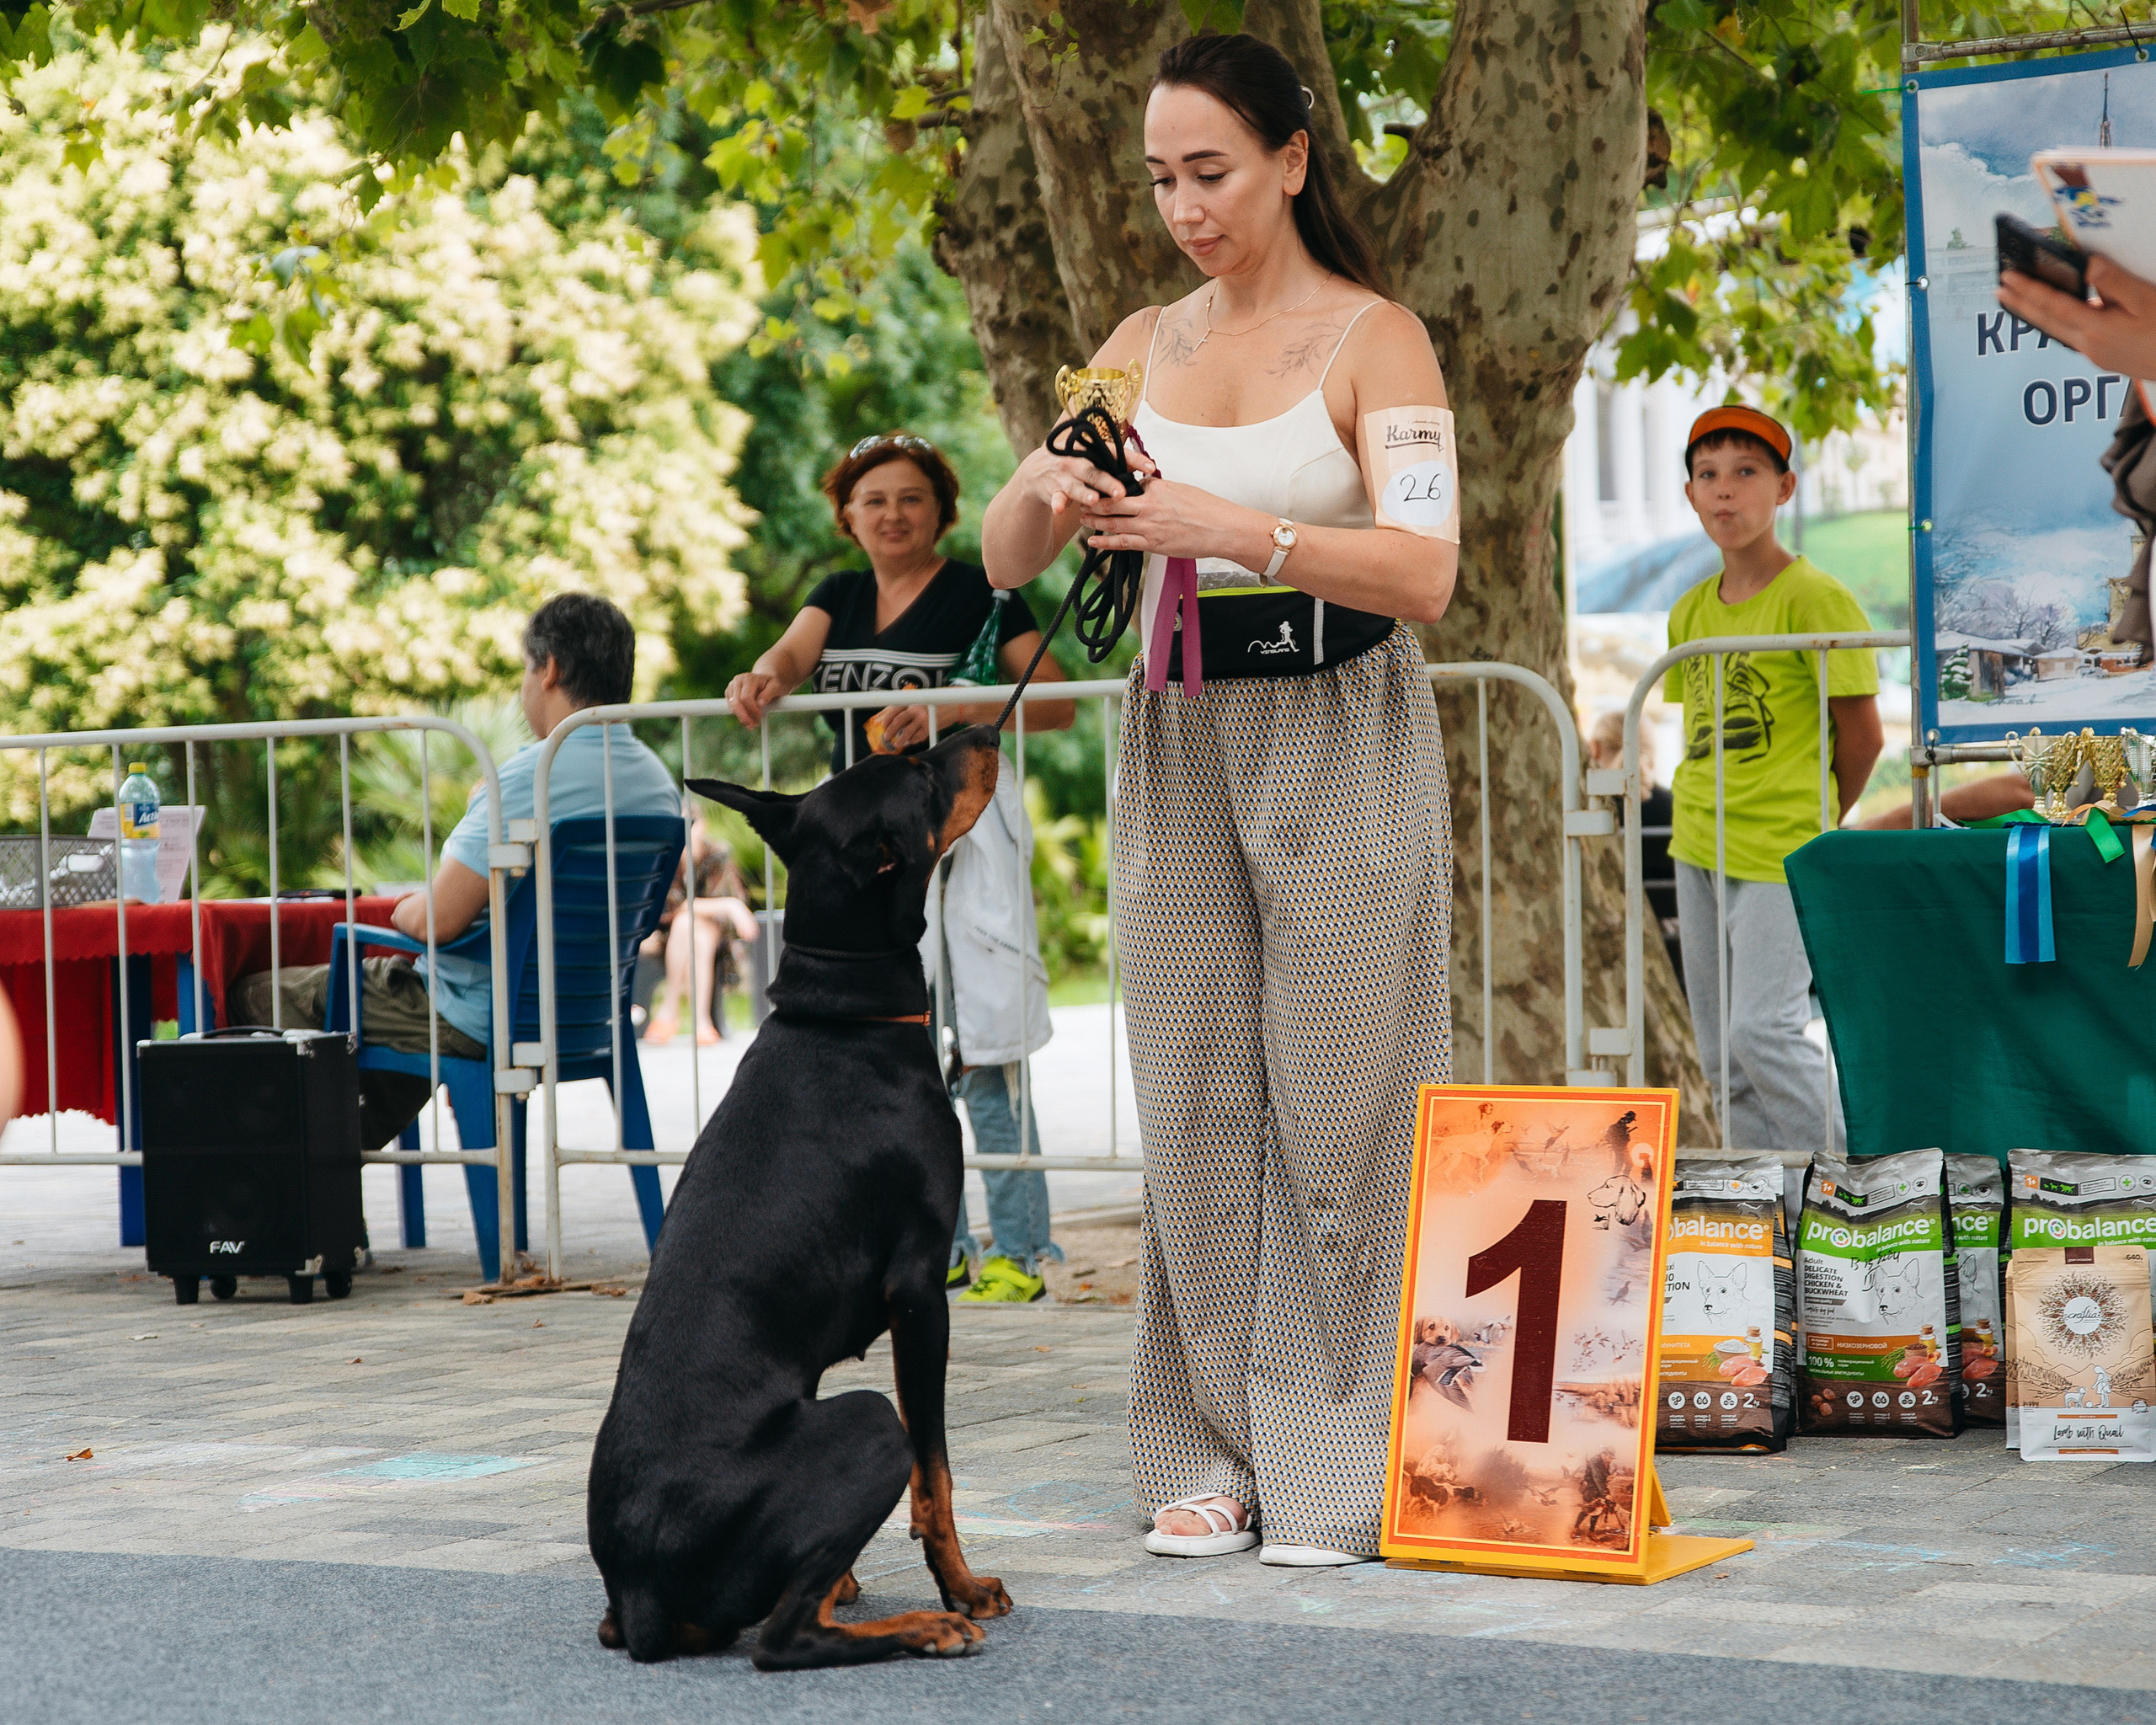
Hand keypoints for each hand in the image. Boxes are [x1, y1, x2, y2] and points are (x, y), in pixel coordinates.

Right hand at [727, 671, 784, 727]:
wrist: (764, 680)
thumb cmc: (770, 684)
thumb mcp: (775, 687)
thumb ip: (769, 694)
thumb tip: (760, 704)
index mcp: (749, 678)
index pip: (746, 698)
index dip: (752, 710)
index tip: (760, 717)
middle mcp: (738, 681)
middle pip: (736, 703)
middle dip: (744, 717)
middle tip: (753, 725)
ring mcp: (732, 687)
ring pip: (732, 707)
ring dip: (742, 718)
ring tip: (752, 722)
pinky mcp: (729, 693)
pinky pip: (731, 708)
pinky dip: (739, 715)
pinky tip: (748, 717)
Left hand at [868, 703, 935, 751]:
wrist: (950, 708)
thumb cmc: (930, 707)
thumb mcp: (916, 704)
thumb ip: (903, 711)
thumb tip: (885, 722)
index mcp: (910, 701)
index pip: (894, 710)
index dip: (887, 719)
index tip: (883, 726)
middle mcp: (916, 709)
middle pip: (899, 721)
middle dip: (890, 731)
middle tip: (886, 737)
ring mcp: (923, 719)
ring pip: (907, 731)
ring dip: (900, 740)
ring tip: (896, 744)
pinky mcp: (929, 728)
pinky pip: (918, 737)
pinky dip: (912, 740)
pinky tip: (910, 741)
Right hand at [1014, 438, 1154, 521]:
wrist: (1037, 471)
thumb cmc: (1075, 465)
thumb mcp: (1094, 460)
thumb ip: (1119, 463)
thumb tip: (1150, 468)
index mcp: (1091, 450)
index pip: (1115, 452)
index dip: (1133, 459)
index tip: (1151, 468)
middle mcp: (1076, 461)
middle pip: (1095, 472)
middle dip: (1107, 482)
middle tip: (1121, 492)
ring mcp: (1063, 476)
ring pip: (1076, 486)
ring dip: (1085, 493)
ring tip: (1094, 499)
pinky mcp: (1051, 490)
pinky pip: (1055, 498)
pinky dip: (1057, 503)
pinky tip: (1059, 510)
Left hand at [1078, 474, 1261, 563]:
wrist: (1222, 529)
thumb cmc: (1207, 509)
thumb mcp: (1181, 489)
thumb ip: (1160, 488)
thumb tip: (1146, 486)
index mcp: (1157, 488)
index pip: (1127, 483)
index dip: (1111, 484)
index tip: (1098, 482)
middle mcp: (1149, 505)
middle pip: (1112, 500)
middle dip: (1093, 500)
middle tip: (1080, 498)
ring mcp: (1149, 526)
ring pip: (1113, 521)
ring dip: (1095, 520)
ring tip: (1082, 518)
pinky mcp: (1152, 544)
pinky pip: (1123, 542)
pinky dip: (1106, 542)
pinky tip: (1094, 541)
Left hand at [1998, 255, 2155, 379]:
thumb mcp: (2146, 300)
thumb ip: (2115, 282)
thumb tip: (2087, 263)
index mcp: (2097, 330)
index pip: (2053, 306)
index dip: (2028, 290)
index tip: (2008, 277)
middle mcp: (2089, 346)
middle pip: (2047, 321)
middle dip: (2021, 303)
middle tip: (1999, 288)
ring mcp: (2095, 355)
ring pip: (2058, 331)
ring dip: (2037, 314)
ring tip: (2019, 300)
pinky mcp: (2104, 358)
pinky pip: (2073, 336)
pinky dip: (2058, 323)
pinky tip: (2058, 316)